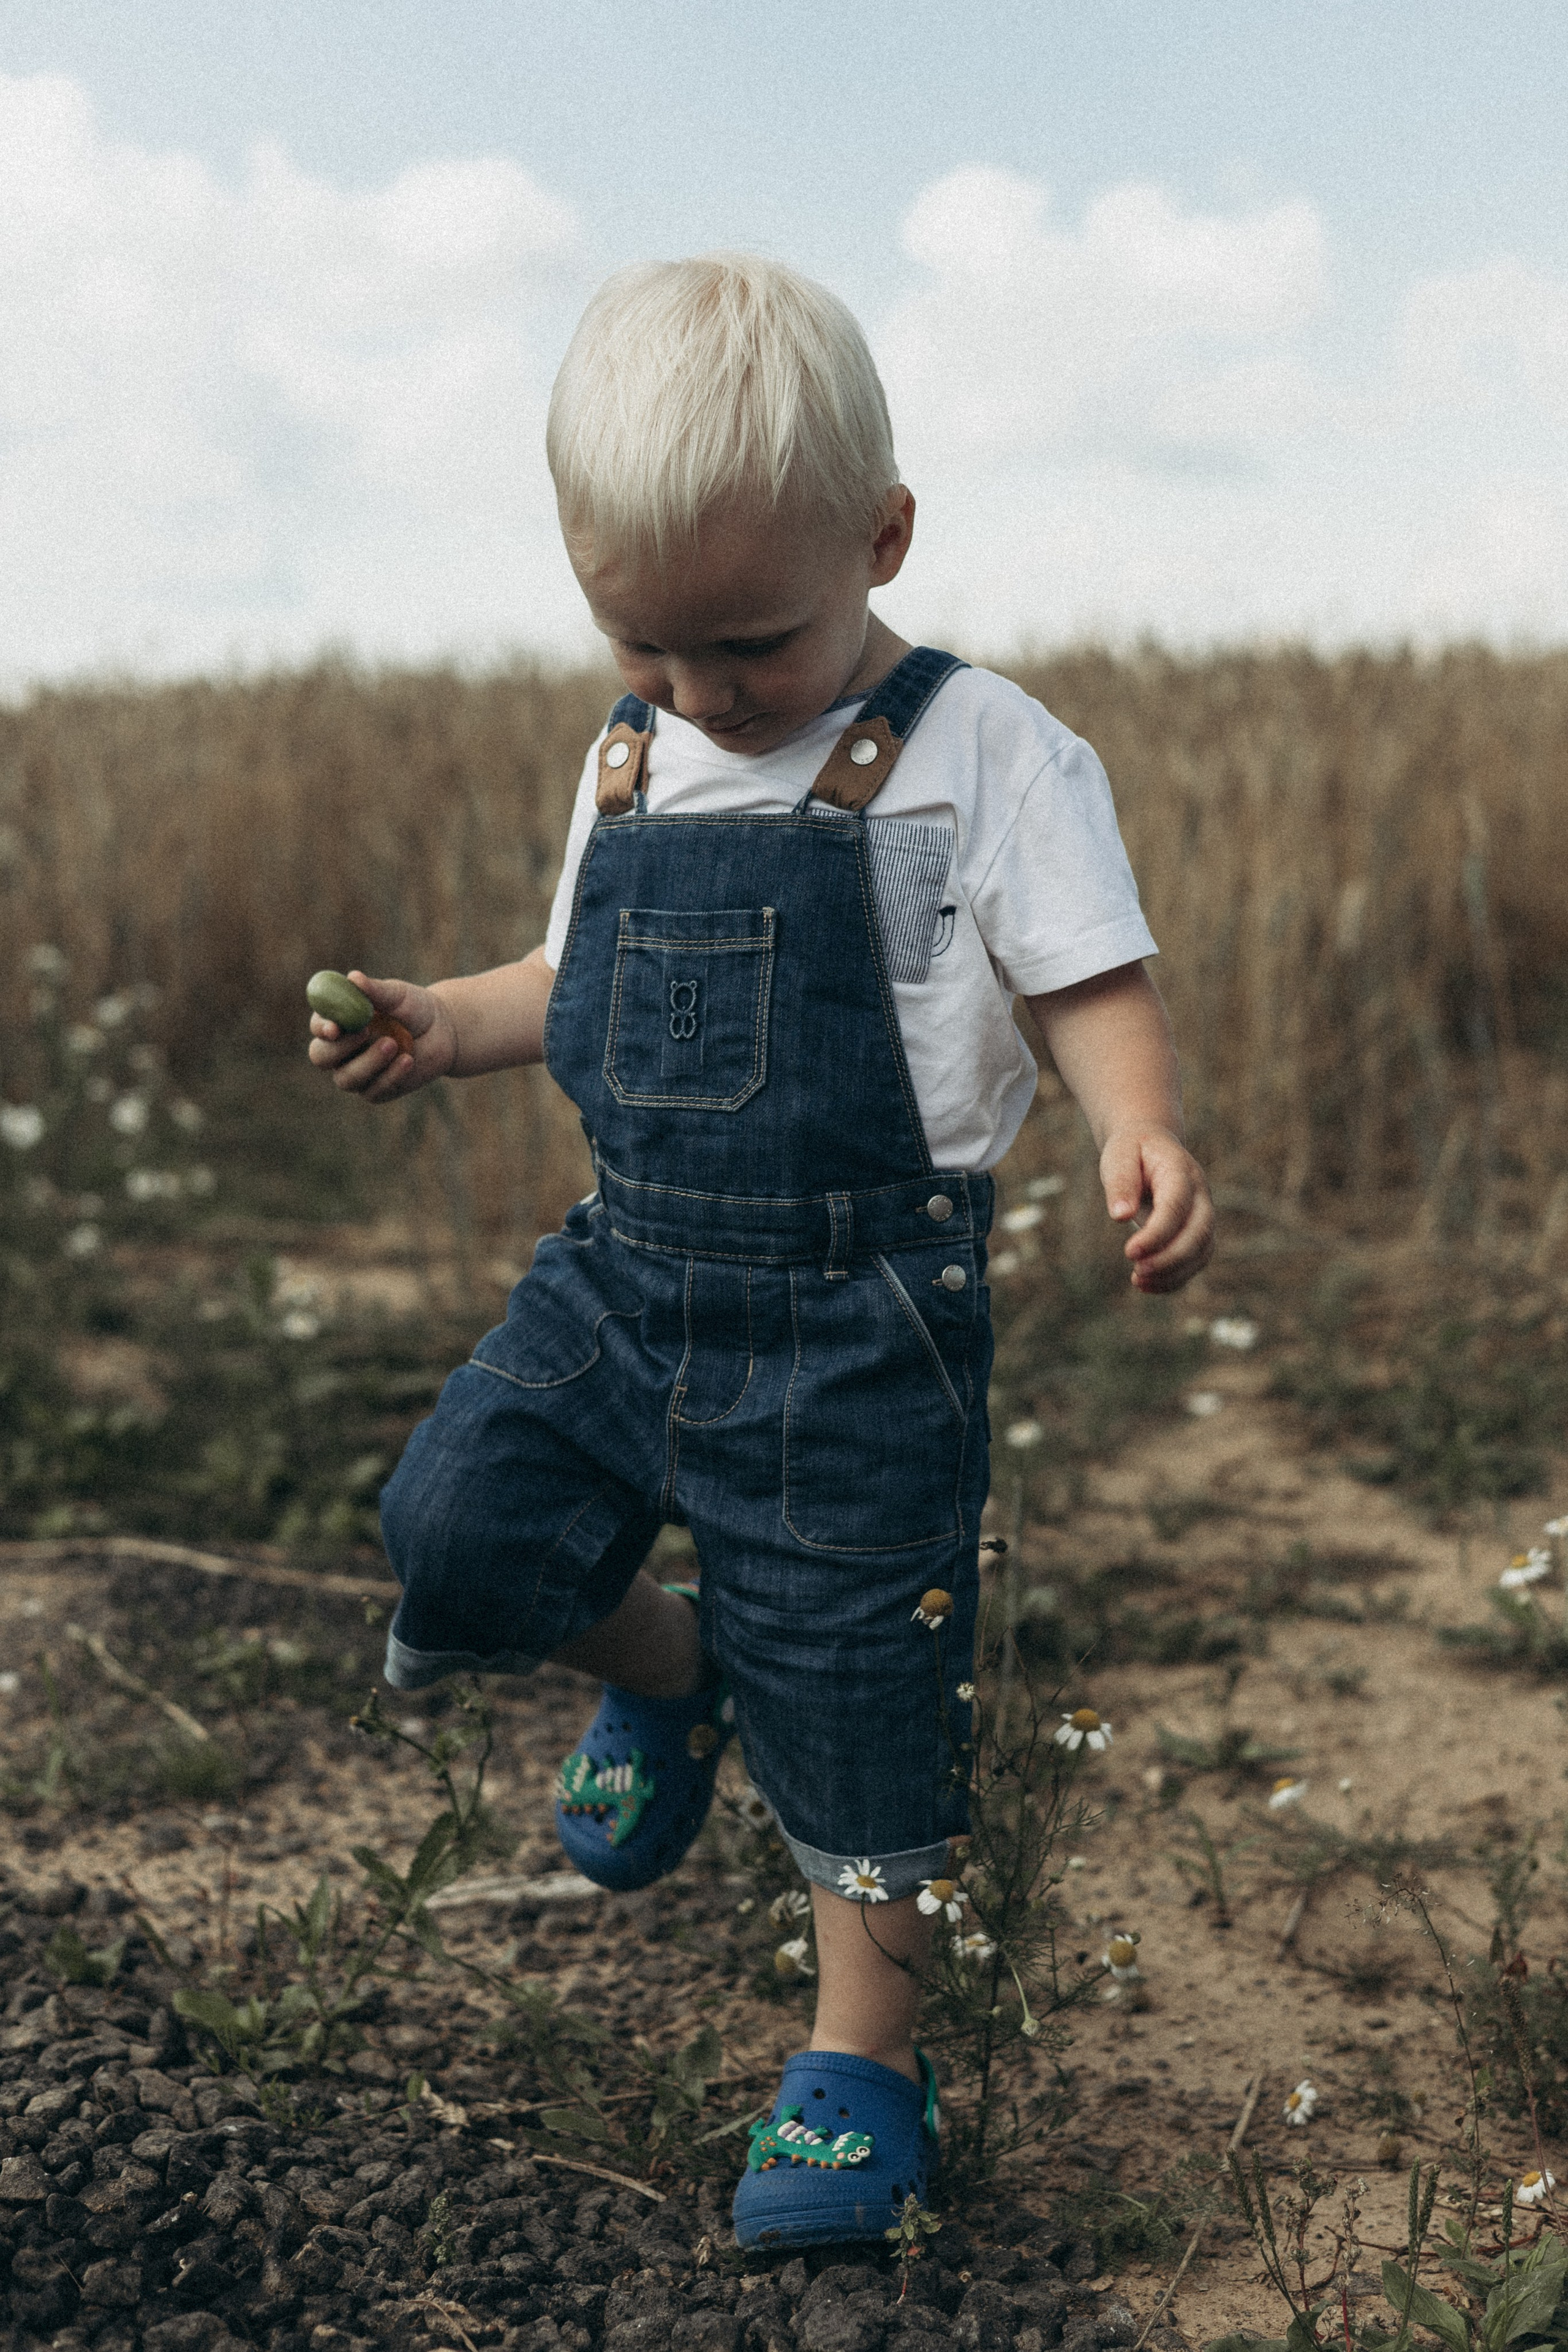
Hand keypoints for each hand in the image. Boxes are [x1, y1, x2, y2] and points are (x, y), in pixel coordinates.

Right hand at [307, 970, 453, 1102]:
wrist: (444, 1032)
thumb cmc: (415, 1008)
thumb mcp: (398, 995)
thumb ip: (376, 990)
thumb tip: (353, 977)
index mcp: (339, 1022)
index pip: (318, 1026)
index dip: (321, 1027)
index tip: (334, 1026)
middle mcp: (341, 1050)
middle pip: (320, 1056)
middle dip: (338, 1048)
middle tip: (363, 1033)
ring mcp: (356, 1073)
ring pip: (345, 1078)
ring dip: (368, 1062)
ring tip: (393, 1044)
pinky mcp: (376, 1091)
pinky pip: (373, 1091)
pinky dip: (391, 1076)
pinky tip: (408, 1060)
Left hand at [1100, 1125, 1214, 1292]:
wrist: (1150, 1145)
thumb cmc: (1132, 1151)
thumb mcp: (1119, 1155)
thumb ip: (1121, 1182)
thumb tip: (1121, 1216)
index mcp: (1181, 1171)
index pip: (1177, 1206)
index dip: (1157, 1233)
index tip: (1129, 1252)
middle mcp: (1200, 1195)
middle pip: (1198, 1233)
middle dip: (1170, 1258)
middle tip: (1137, 1272)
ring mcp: (1203, 1214)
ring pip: (1202, 1252)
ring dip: (1173, 1273)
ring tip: (1138, 1280)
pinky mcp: (1197, 1232)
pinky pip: (1195, 1261)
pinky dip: (1174, 1278)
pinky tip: (1145, 1285)